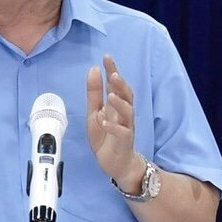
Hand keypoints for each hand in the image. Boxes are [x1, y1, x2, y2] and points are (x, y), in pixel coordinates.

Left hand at [86, 54, 141, 184]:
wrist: (116, 164)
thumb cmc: (106, 137)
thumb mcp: (94, 113)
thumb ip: (94, 93)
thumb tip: (94, 70)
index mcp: (115, 105)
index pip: (116, 84)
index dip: (112, 70)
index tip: (107, 57)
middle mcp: (123, 114)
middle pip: (127, 95)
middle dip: (121, 84)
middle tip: (113, 74)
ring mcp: (126, 127)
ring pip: (128, 112)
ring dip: (119, 103)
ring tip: (111, 95)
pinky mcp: (125, 142)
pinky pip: (122, 133)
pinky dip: (114, 127)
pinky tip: (105, 121)